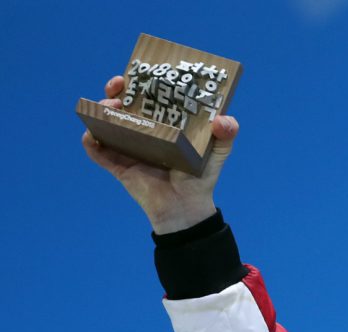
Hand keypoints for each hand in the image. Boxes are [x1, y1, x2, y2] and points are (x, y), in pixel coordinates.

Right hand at [82, 74, 239, 233]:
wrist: (187, 208)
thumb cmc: (201, 177)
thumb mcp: (217, 153)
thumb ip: (226, 135)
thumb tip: (222, 120)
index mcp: (160, 123)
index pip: (144, 96)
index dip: (136, 82)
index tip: (134, 76)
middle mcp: (140, 132)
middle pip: (119, 105)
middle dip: (114, 91)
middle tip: (118, 87)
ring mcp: (126, 148)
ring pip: (103, 123)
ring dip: (99, 112)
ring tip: (110, 109)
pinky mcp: (118, 166)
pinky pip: (97, 152)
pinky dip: (90, 142)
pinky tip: (92, 135)